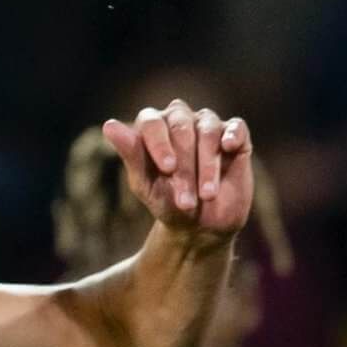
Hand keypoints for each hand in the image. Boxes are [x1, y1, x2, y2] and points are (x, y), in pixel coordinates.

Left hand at [105, 103, 255, 241]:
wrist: (199, 227)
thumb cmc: (167, 202)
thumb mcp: (145, 184)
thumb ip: (131, 155)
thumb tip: (109, 125)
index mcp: (154, 126)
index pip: (152, 122)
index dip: (159, 144)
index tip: (166, 169)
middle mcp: (181, 119)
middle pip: (182, 127)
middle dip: (184, 166)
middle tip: (185, 199)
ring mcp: (209, 125)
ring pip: (208, 131)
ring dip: (207, 165)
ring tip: (206, 195)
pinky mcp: (236, 135)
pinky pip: (236, 127)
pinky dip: (232, 135)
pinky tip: (228, 148)